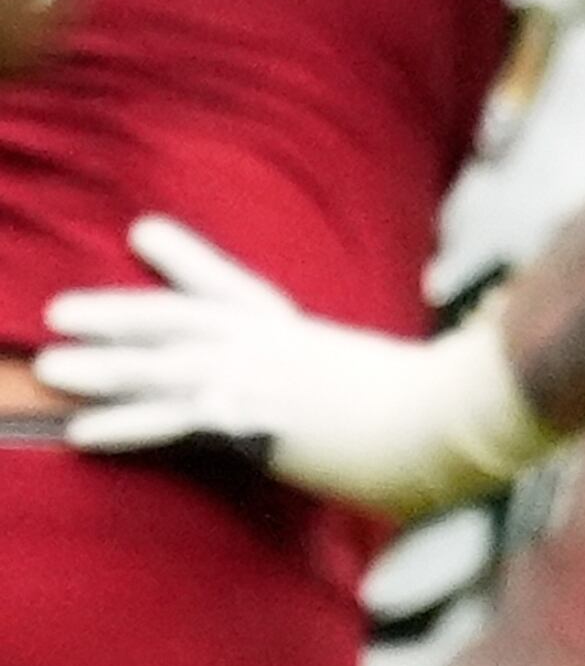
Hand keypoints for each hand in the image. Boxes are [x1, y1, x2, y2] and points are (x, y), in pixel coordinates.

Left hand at [32, 216, 548, 519]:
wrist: (453, 412)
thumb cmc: (443, 400)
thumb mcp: (395, 379)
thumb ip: (366, 377)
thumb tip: (376, 380)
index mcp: (303, 334)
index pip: (232, 287)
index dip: (184, 259)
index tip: (143, 232)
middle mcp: (276, 348)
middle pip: (180, 321)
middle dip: (117, 314)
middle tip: (58, 309)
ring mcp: (265, 381)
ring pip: (165, 367)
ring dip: (103, 368)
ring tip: (51, 364)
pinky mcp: (258, 424)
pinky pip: (177, 425)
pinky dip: (127, 428)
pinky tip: (82, 433)